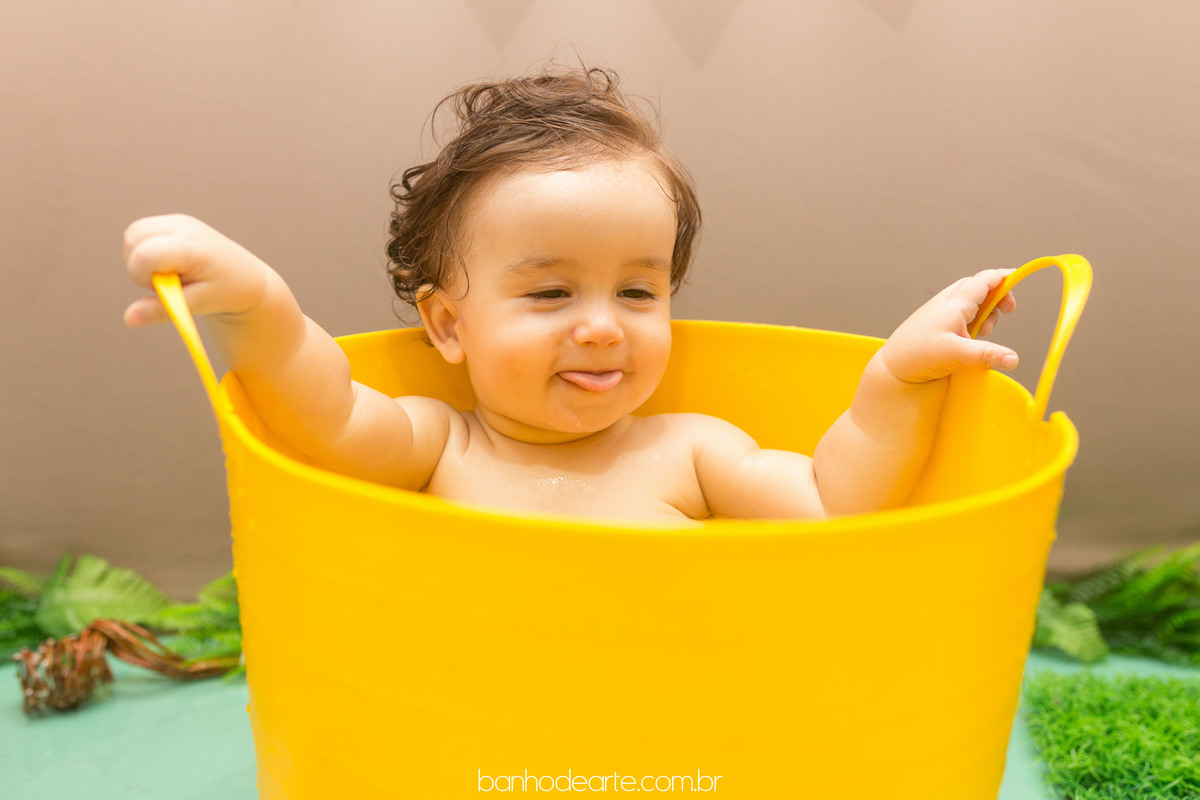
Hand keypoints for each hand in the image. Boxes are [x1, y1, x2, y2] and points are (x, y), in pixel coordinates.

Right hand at [123, 214, 271, 326]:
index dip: (142, 275)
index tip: (166, 287)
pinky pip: (142, 233)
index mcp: (191, 247)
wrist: (247, 278)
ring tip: (171, 273)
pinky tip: (171, 263)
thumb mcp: (197, 305)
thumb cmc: (225, 292)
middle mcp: (183, 226)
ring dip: (141, 258)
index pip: (144, 254)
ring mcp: (178, 220)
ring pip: (132, 234)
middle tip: (169, 281)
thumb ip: (162, 310)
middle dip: (139, 266)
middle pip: (132, 238)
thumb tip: (128, 319)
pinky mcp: (174, 222)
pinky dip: (147, 250)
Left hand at [878, 268, 1018, 383]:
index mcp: (955, 303)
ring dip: (985, 311)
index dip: (1003, 277)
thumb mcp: (956, 355)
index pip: (985, 280)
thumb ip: (986, 355)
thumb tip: (1014, 359)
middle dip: (997, 296)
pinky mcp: (936, 322)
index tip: (1019, 276)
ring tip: (982, 333)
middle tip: (1007, 313)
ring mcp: (940, 311)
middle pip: (980, 287)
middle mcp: (947, 302)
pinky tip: (970, 338)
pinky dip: (972, 320)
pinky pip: (961, 312)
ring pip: (971, 300)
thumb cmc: (918, 355)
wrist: (892, 366)